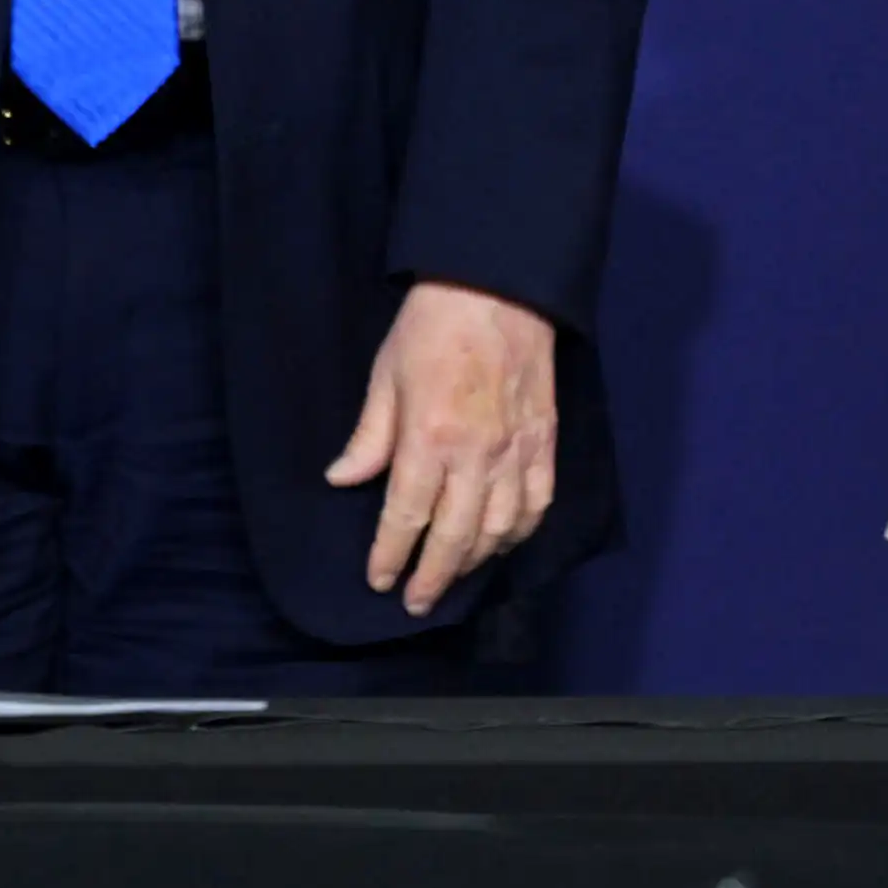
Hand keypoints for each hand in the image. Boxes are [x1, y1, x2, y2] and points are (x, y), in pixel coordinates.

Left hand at [325, 280, 556, 616]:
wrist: (498, 285)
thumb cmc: (431, 326)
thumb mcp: (385, 374)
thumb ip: (369, 436)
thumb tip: (341, 481)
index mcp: (429, 438)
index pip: (406, 517)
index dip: (391, 556)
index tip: (379, 580)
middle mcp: (476, 455)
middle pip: (455, 537)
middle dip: (432, 577)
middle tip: (416, 602)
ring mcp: (516, 450)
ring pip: (499, 529)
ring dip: (475, 562)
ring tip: (455, 577)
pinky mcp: (545, 440)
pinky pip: (538, 502)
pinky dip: (522, 532)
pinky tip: (505, 543)